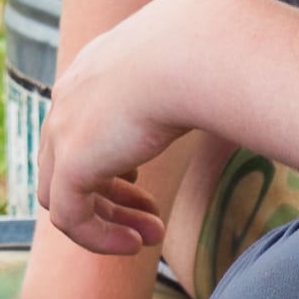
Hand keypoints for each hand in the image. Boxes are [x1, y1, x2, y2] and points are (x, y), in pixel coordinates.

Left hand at [37, 0, 202, 255]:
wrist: (192, 52)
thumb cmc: (209, 54)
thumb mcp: (190, 64)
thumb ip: (189, 80)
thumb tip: (234, 84)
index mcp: (92, 71)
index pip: (81, 126)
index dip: (110, 159)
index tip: (141, 180)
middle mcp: (69, 98)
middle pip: (68, 163)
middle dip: (111, 196)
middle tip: (153, 219)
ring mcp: (64, 131)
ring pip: (65, 195)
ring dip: (107, 222)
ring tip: (150, 239)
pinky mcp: (72, 164)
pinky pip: (70, 218)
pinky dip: (98, 237)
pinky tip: (134, 246)